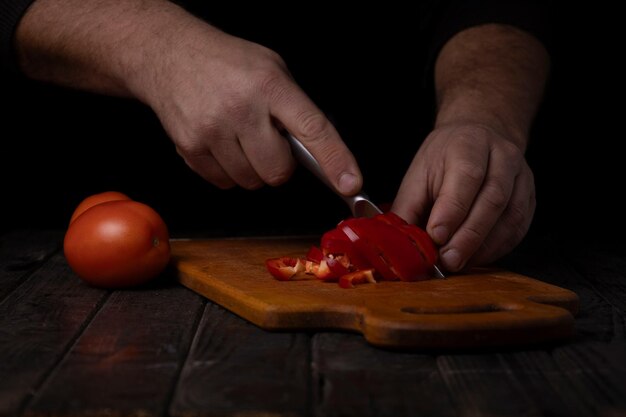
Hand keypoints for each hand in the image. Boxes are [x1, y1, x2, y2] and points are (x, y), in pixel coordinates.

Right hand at [135, 23, 361, 192]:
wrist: (169, 55)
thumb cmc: (227, 63)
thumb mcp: (271, 69)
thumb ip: (293, 108)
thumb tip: (316, 154)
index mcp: (270, 84)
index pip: (312, 128)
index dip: (336, 160)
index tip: (351, 184)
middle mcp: (241, 108)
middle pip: (278, 172)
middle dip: (279, 165)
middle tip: (267, 141)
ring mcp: (212, 130)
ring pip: (250, 181)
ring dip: (252, 169)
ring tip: (239, 138)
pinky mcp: (189, 147)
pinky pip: (224, 183)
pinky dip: (228, 172)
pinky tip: (220, 143)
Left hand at [392, 124, 535, 271]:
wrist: (478, 137)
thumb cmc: (444, 160)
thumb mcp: (418, 174)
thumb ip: (408, 208)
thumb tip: (400, 244)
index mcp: (468, 144)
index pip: (466, 177)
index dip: (452, 210)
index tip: (436, 236)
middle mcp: (502, 156)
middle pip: (492, 199)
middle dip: (468, 236)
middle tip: (448, 260)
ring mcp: (521, 177)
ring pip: (510, 216)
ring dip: (484, 246)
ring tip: (460, 263)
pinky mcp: (529, 198)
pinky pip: (519, 228)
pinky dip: (497, 248)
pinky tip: (477, 257)